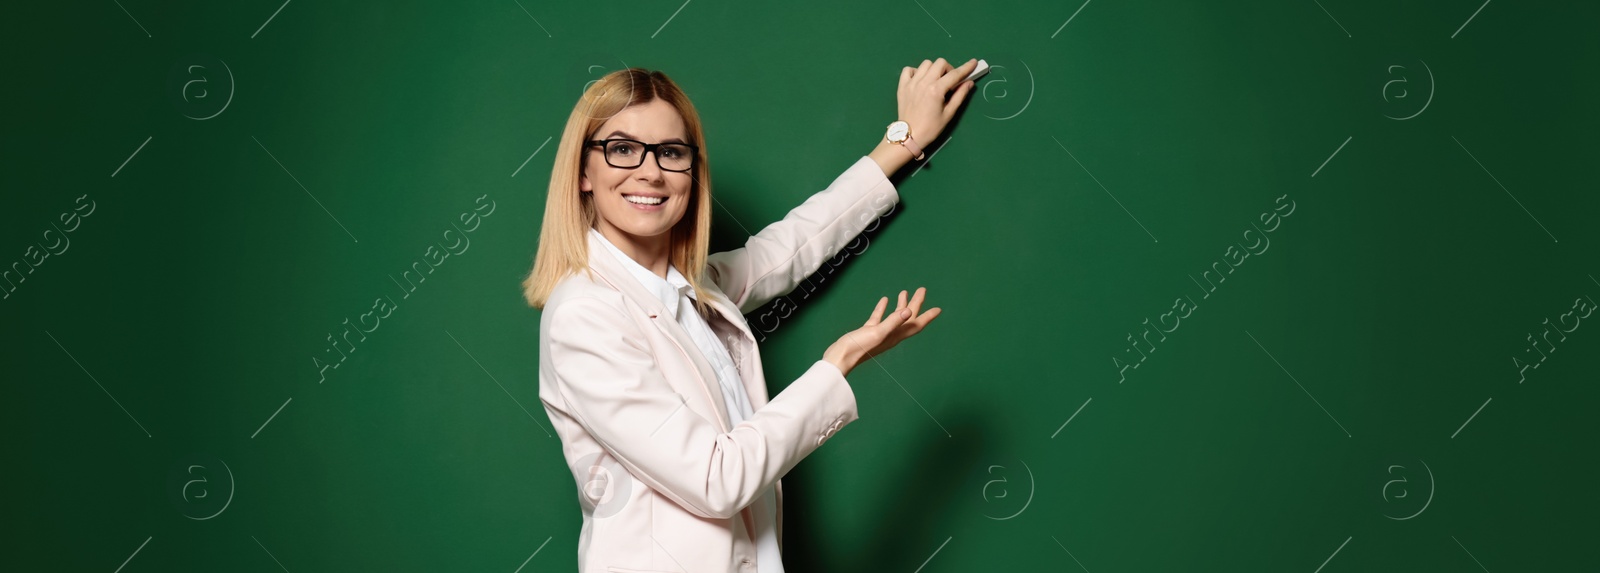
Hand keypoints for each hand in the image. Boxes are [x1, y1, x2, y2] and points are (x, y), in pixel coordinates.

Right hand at [823, 287, 941, 376]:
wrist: (840, 358)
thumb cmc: (859, 347)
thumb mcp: (877, 332)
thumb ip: (893, 322)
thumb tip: (909, 311)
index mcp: (896, 335)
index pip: (916, 324)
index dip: (928, 316)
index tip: (938, 309)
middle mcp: (891, 335)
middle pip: (908, 317)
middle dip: (916, 303)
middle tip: (922, 289)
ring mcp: (880, 333)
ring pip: (895, 316)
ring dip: (901, 304)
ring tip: (904, 292)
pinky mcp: (868, 332)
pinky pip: (879, 318)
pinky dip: (883, 309)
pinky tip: (884, 300)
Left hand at [898, 58, 978, 144]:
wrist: (909, 136)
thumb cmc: (931, 128)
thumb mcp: (949, 114)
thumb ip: (960, 96)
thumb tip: (969, 82)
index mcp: (936, 90)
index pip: (954, 74)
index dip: (966, 67)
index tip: (973, 62)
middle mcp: (923, 82)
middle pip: (940, 63)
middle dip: (948, 69)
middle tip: (949, 82)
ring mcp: (911, 83)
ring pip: (925, 64)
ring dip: (933, 69)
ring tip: (934, 81)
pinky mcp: (902, 85)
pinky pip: (908, 70)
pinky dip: (916, 71)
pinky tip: (920, 81)